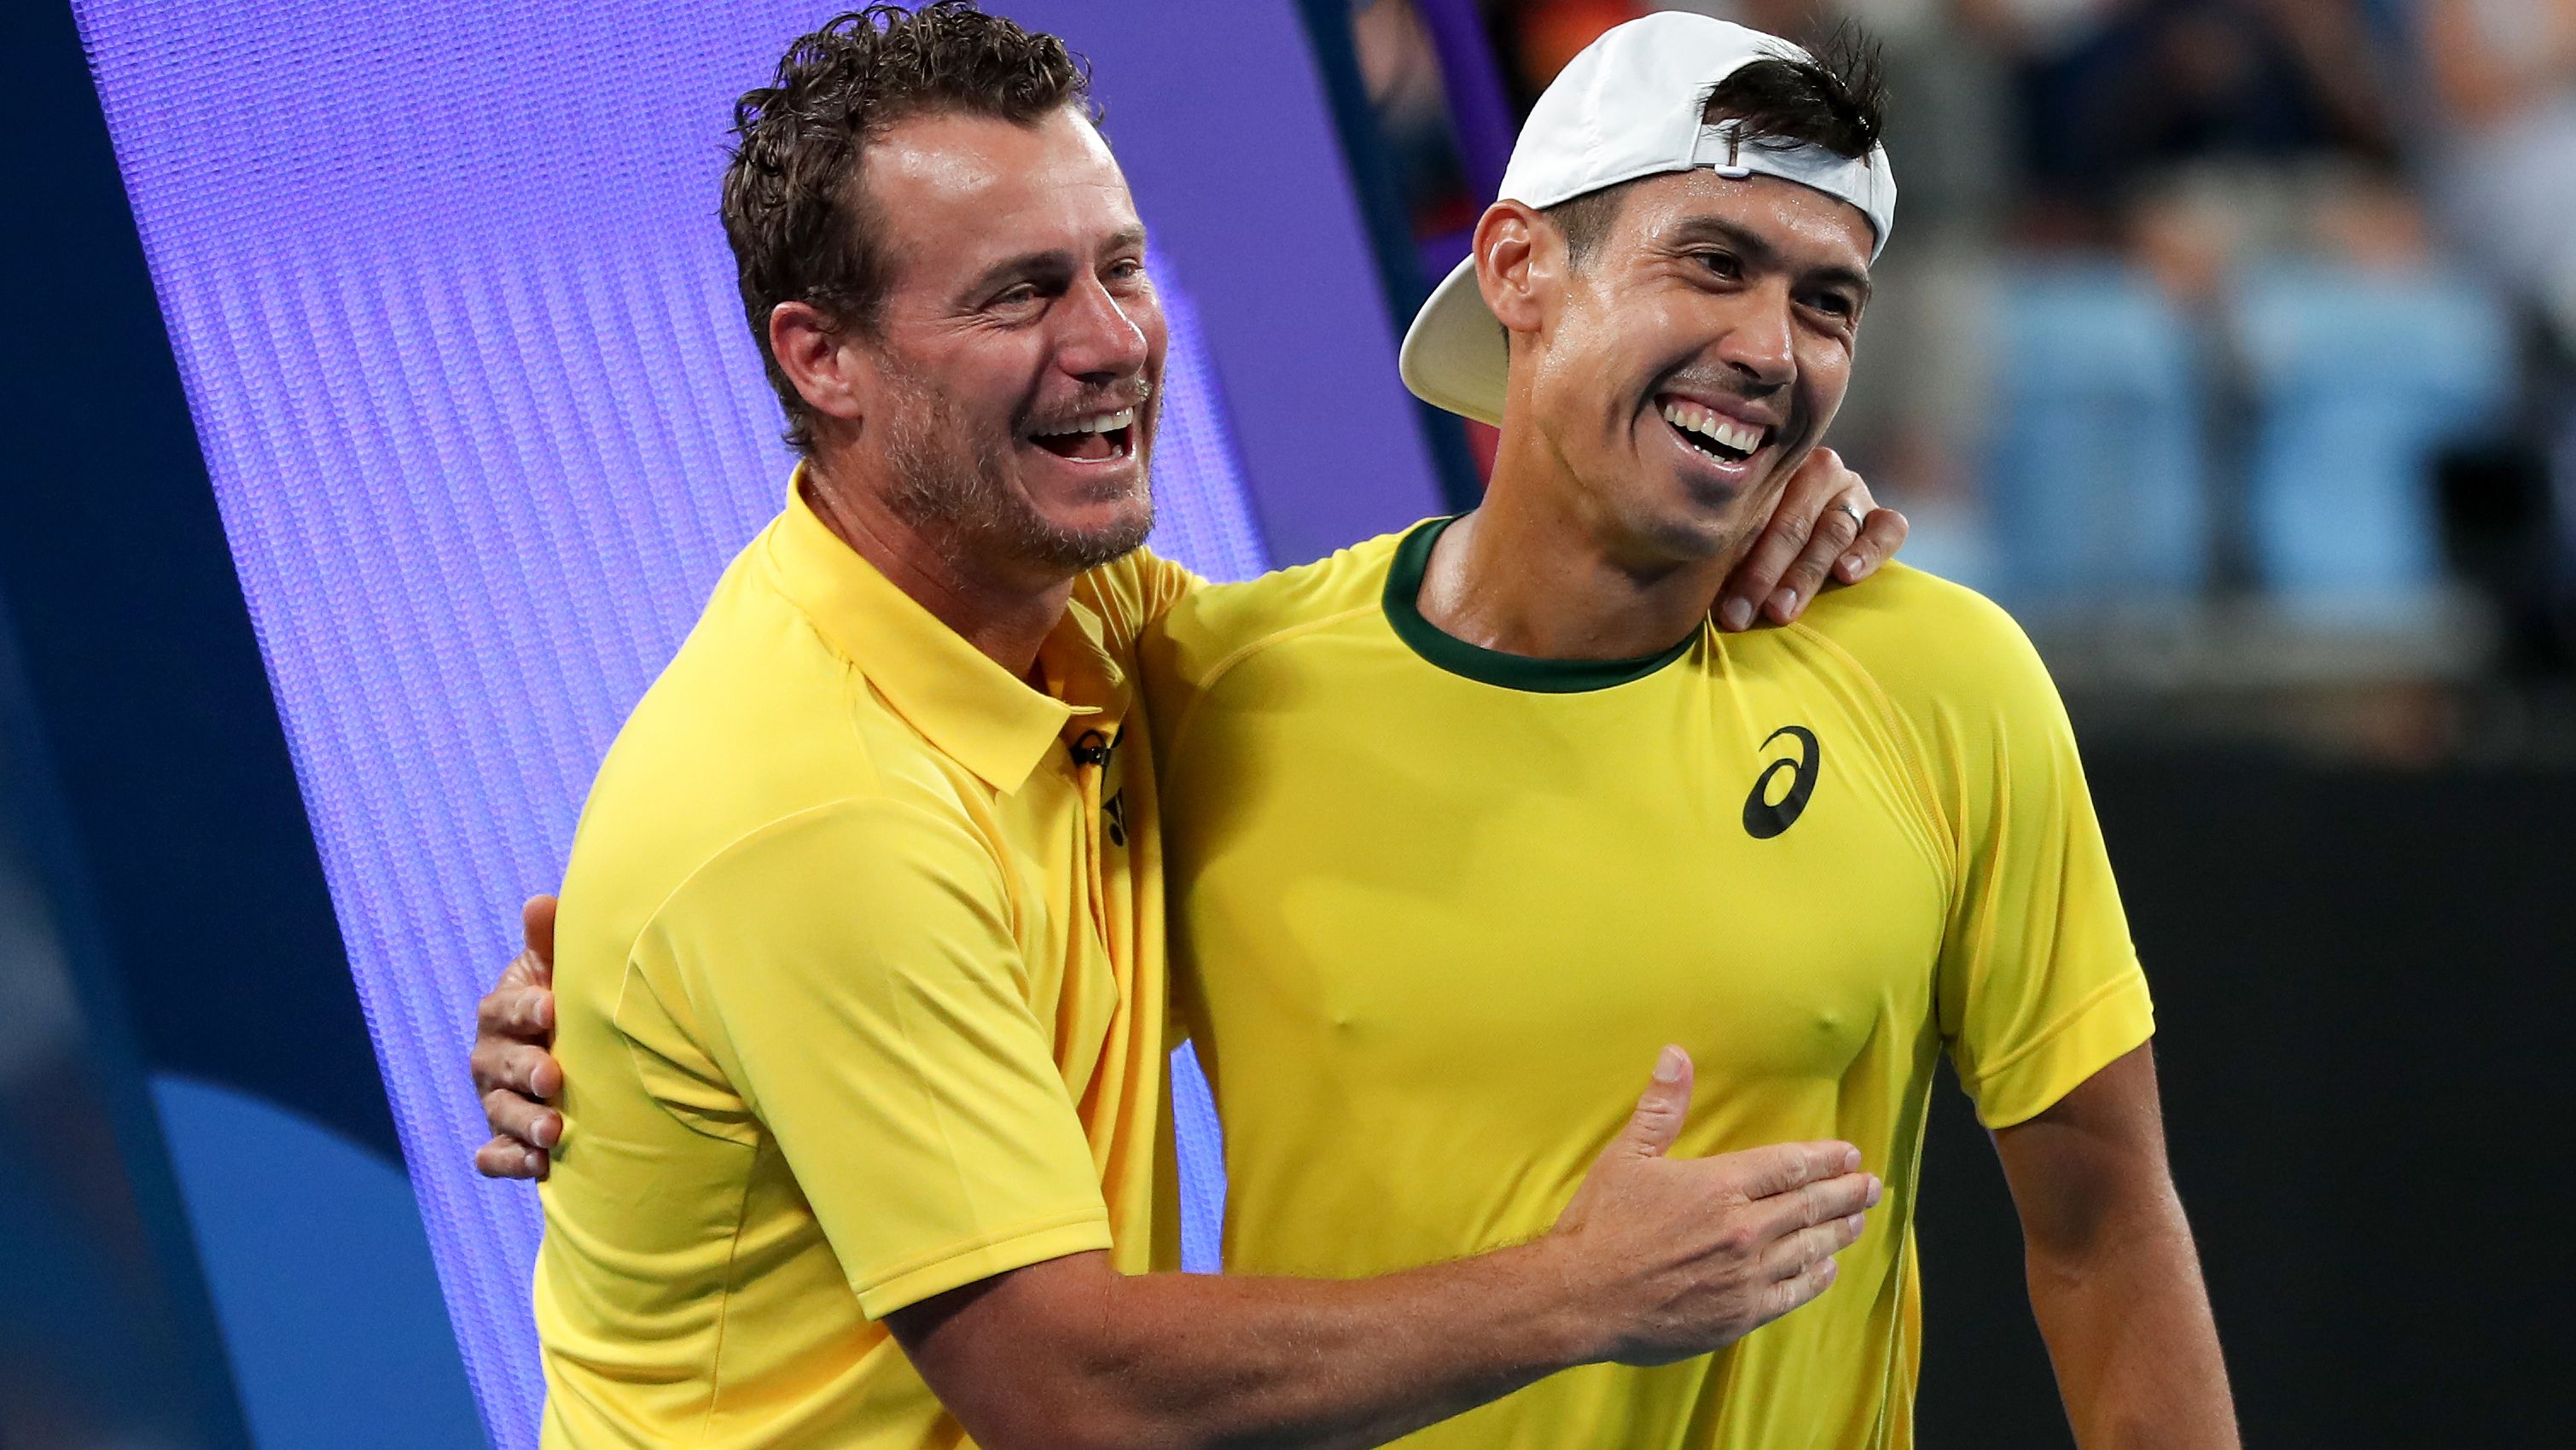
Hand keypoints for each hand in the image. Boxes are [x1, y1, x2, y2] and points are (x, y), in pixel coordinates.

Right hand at [471, 894, 564, 1179]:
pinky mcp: (504, 1140)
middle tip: (554, 1076)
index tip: (552, 1008)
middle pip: (500, 1065)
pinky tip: (539, 1166)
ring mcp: (495, 1100)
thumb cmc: (564, 1004)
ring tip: (554, 1131)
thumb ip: (549, 942)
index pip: (505, 1008)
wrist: (570, 1056)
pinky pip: (494, 1157)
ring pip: (499, 1112)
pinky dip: (511, 1163)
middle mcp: (491, 1057)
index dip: (525, 1007)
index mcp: (502, 1013)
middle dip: (525, 1070)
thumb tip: (542, 901)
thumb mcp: (559, 971)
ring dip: (523, 1123)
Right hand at [1547, 1047, 1879, 1365]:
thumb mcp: (1626, 1156)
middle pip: (1811, 1205)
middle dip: (1846, 1193)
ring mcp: (1747, 1275)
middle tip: (1871, 1185)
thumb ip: (1661, 1106)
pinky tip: (1827, 1269)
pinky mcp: (1741, 1314)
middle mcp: (1744, 1229)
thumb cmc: (1600, 1225)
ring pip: (1810, 1249)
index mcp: (1720, 1185)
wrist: (1582, 1297)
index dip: (1825, 1159)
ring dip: (1838, 1233)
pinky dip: (1816, 1277)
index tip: (1849, 1155)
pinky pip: (1794, 1292)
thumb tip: (1675, 1054)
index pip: (1790, 1166)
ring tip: (1857, 1221)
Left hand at [1717, 448, 1908, 630]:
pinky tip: (1846, 574)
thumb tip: (1690, 588)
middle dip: (1765, 575)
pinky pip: (1887, 528)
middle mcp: (1817, 471)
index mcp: (1773, 468)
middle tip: (1744, 614)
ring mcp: (1852, 491)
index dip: (1736, 557)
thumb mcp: (1734, 539)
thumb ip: (1721, 551)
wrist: (1805, 533)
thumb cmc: (1753, 540)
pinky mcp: (1881, 516)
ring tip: (1783, 608)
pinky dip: (1869, 550)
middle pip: (1792, 524)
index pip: (1757, 506)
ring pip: (1833, 530)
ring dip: (1806, 574)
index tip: (1721, 602)